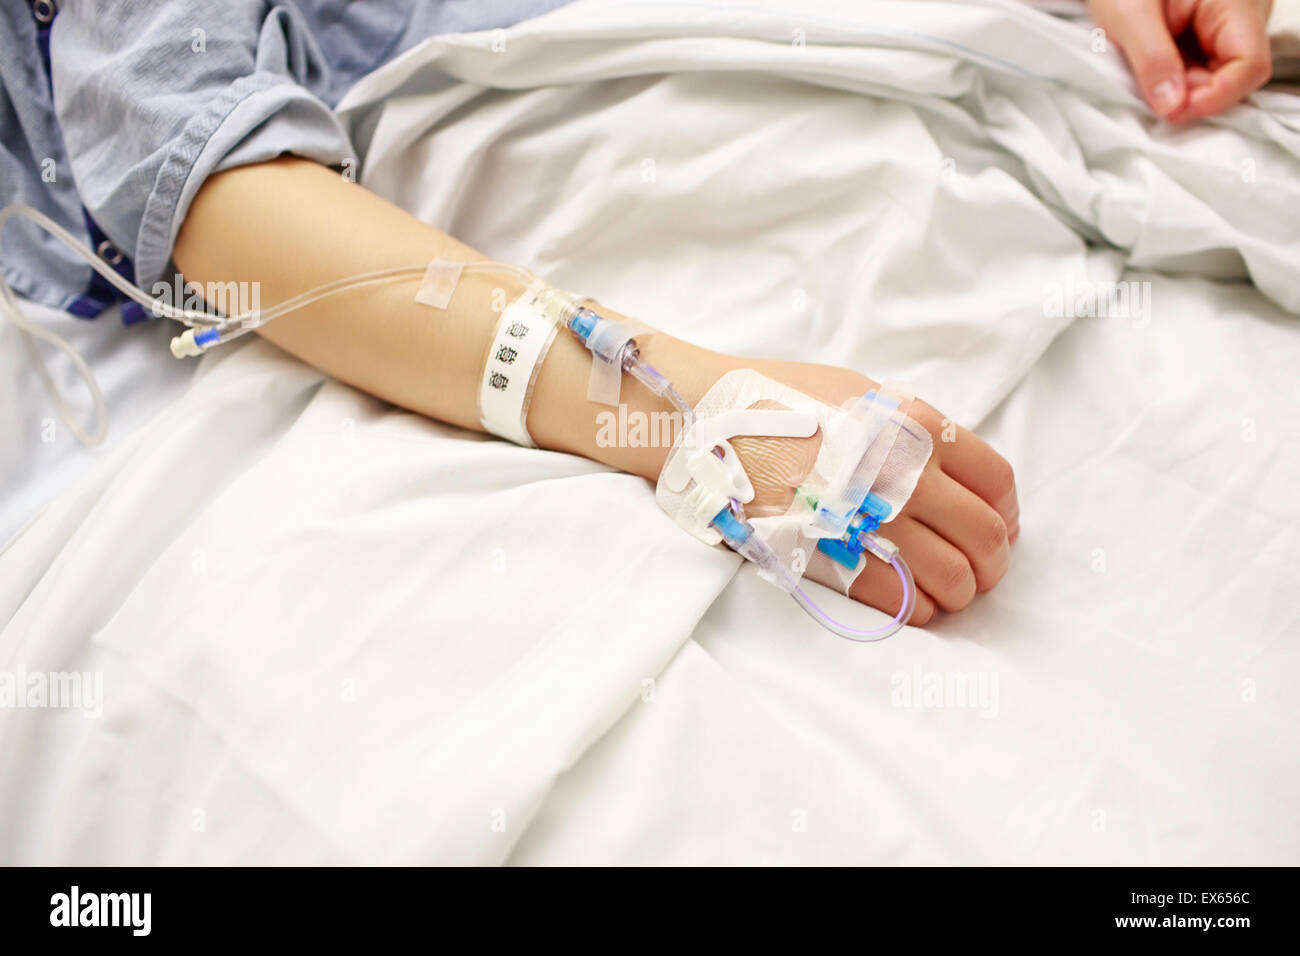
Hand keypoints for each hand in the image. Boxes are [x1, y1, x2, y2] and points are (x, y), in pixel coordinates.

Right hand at [729, 361, 1018, 625]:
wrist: (700, 422)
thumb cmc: (775, 399)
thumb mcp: (857, 392)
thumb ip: (911, 428)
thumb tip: (952, 471)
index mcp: (912, 425)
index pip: (995, 481)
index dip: (1005, 514)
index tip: (998, 528)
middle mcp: (898, 471)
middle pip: (982, 535)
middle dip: (991, 564)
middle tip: (979, 573)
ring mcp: (863, 516)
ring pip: (949, 576)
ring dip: (958, 592)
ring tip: (947, 593)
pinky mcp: (828, 554)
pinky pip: (899, 598)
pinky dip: (918, 609)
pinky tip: (914, 603)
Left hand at [1089, 0, 1272, 119]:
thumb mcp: (1128, 13)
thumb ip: (1152, 59)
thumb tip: (1173, 107)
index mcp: (1235, 2)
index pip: (1249, 65)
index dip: (1215, 97)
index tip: (1172, 110)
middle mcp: (1244, 13)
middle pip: (1236, 76)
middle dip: (1194, 94)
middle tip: (1151, 90)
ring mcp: (1229, 23)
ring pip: (1218, 76)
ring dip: (1184, 88)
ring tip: (1148, 72)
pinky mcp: (1210, 32)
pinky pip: (1204, 67)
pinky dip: (1179, 78)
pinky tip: (1155, 70)